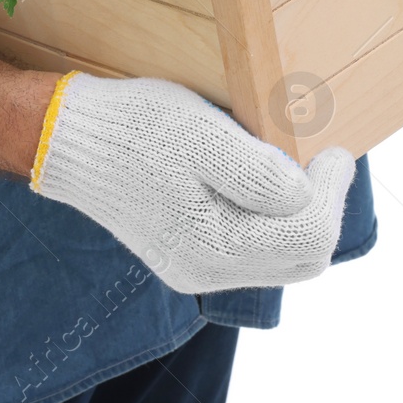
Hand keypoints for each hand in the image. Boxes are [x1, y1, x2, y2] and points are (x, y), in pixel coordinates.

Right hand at [29, 72, 355, 294]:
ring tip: (294, 166)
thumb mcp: (202, 135)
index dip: (333, 192)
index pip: (310, 236)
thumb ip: (258, 172)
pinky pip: (252, 252)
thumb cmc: (134, 130)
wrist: (67, 141)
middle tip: (321, 159)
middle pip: (302, 258)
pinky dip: (270, 221)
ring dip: (298, 216)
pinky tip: (259, 183)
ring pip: (280, 258)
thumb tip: (306, 194)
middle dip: (323, 208)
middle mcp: (208, 273)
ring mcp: (196, 269)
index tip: (335, 149)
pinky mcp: (187, 256)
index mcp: (215, 248)